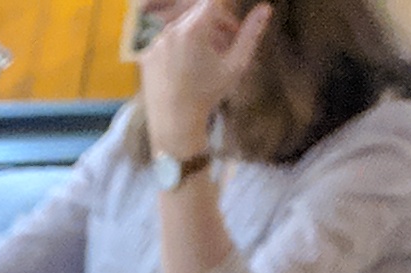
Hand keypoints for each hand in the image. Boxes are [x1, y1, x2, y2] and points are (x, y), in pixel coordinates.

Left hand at [137, 0, 265, 161]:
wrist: (174, 122)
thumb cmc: (207, 94)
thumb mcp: (235, 64)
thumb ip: (251, 33)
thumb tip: (265, 8)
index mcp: (192, 30)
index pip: (212, 3)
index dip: (225, 16)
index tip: (232, 31)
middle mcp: (169, 32)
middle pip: (197, 13)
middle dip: (215, 24)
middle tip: (226, 45)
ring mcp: (154, 43)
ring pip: (182, 26)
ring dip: (198, 34)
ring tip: (209, 57)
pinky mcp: (145, 55)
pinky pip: (167, 39)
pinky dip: (181, 45)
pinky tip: (190, 65)